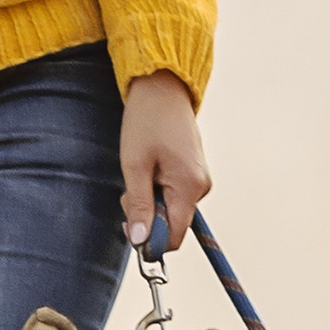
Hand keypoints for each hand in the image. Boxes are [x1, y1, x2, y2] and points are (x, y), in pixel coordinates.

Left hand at [121, 69, 209, 249]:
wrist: (162, 87)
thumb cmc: (145, 122)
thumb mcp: (134, 165)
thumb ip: (139, 204)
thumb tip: (141, 241)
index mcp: (190, 187)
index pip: (175, 236)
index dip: (150, 239)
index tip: (128, 223)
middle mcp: (201, 187)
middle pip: (171, 224)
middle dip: (146, 215)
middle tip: (128, 188)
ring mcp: (200, 180)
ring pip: (170, 209)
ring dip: (149, 199)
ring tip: (140, 169)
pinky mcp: (194, 173)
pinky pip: (173, 195)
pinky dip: (156, 189)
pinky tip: (149, 166)